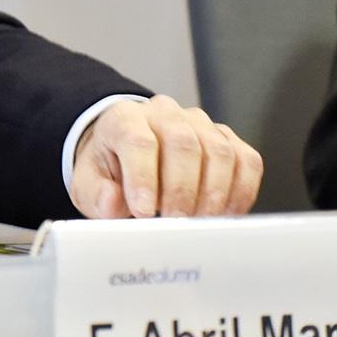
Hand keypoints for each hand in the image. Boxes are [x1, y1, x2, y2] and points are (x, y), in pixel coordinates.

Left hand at [70, 95, 263, 218]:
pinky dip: (241, 192)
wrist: (129, 155)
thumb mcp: (89, 184)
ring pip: (218, 150)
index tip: (144, 211)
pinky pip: (247, 160)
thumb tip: (114, 201)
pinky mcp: (227, 140)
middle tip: (175, 222)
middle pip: (183, 142)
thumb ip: (97, 195)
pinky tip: (224, 215)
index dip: (143, 178)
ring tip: (198, 223)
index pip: (138, 140)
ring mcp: (200, 123)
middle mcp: (164, 113)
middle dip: (181, 189)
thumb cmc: (111, 171)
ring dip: (213, 194)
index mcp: (124, 118)